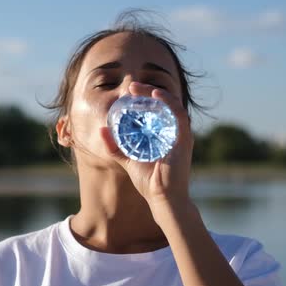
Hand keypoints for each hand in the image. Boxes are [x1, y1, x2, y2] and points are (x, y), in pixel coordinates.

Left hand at [100, 82, 193, 215]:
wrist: (161, 199)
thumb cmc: (148, 181)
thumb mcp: (127, 159)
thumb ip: (115, 146)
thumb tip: (101, 130)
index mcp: (162, 134)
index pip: (155, 110)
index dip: (143, 98)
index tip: (128, 92)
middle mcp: (172, 132)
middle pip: (162, 104)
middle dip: (147, 92)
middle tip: (131, 86)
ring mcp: (180, 134)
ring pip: (171, 104)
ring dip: (155, 93)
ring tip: (139, 88)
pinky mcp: (184, 138)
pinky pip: (178, 114)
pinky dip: (168, 102)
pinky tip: (155, 95)